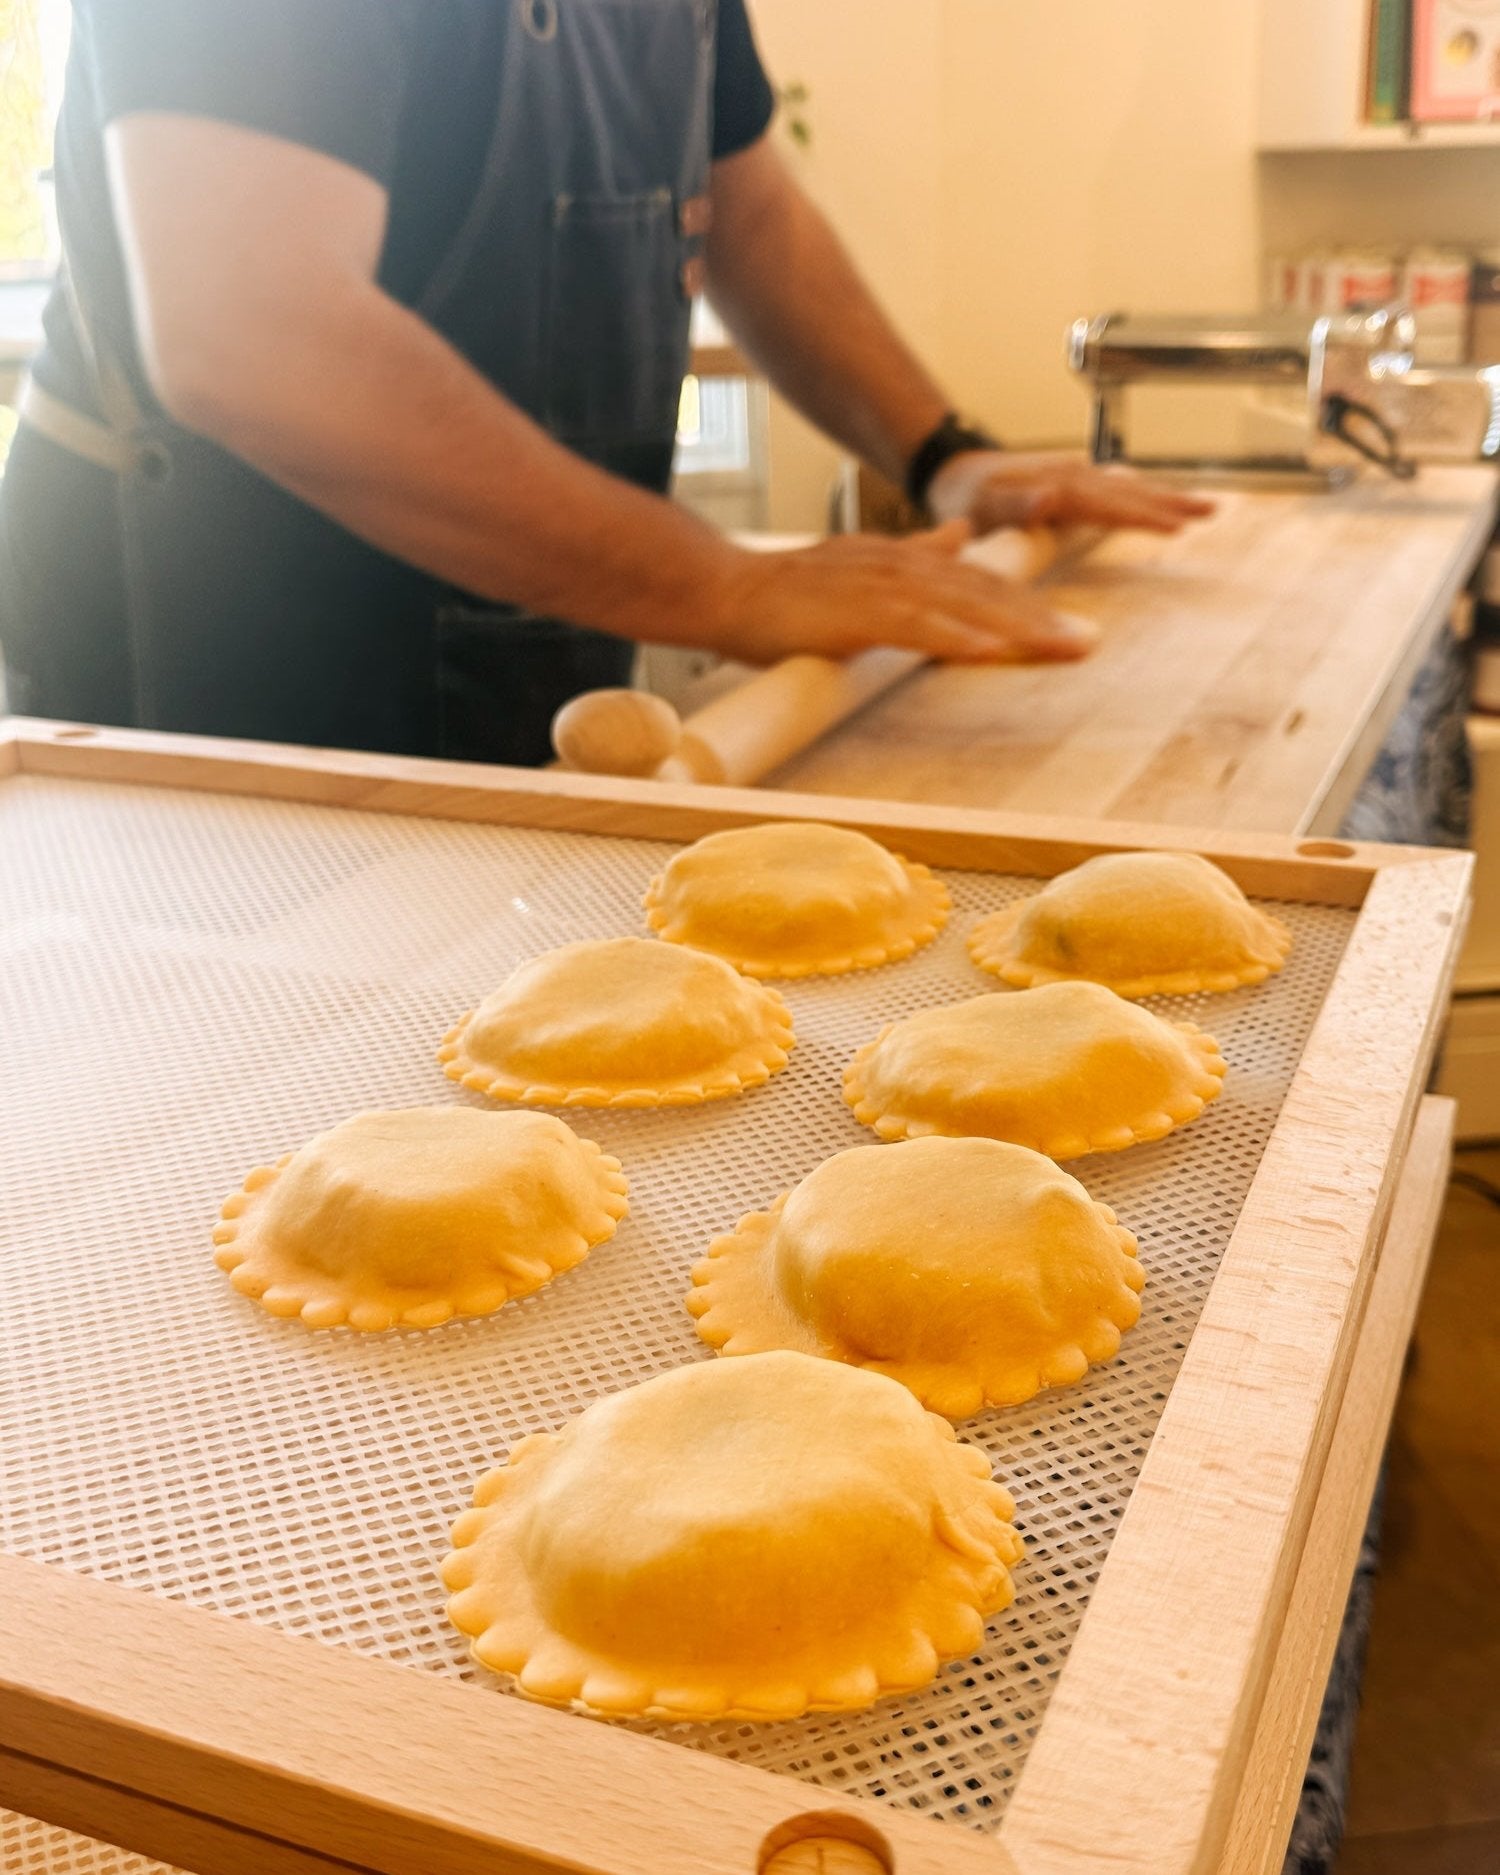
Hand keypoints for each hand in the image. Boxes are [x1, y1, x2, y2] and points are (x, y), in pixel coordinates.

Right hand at [701, 521, 1100, 665]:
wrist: (728, 590)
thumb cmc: (787, 593)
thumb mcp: (863, 567)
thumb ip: (917, 554)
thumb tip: (959, 537)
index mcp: (906, 559)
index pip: (980, 581)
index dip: (1029, 603)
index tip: (1072, 629)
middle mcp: (903, 566)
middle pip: (986, 592)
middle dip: (1041, 619)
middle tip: (1088, 645)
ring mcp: (881, 588)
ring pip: (963, 607)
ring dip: (1016, 629)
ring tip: (1060, 650)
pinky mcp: (856, 614)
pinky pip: (917, 628)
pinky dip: (956, 639)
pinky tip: (990, 652)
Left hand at [926, 449, 1214, 536]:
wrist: (952, 472)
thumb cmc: (962, 499)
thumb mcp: (981, 507)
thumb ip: (1015, 505)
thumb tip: (1052, 497)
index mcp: (1058, 485)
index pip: (1109, 504)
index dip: (1143, 516)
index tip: (1177, 527)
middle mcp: (1072, 474)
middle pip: (1130, 492)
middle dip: (1171, 503)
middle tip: (1211, 512)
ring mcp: (1075, 474)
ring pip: (1129, 487)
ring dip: (1165, 497)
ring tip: (1203, 507)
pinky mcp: (1072, 480)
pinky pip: (1116, 488)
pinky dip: (1142, 494)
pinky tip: (1159, 498)